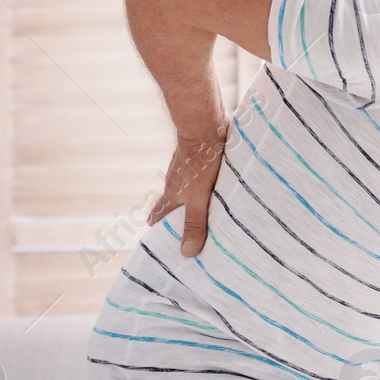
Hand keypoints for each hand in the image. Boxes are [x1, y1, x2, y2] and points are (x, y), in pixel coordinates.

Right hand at [147, 127, 227, 255]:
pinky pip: (203, 178)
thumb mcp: (199, 198)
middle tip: (190, 234)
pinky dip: (208, 188)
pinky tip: (222, 191)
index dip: (158, 229)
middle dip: (180, 219)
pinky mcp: (202, 160)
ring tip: (211, 216)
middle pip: (173, 205)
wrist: (206, 126)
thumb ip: (195, 224)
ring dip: (197, 203)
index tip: (161, 244)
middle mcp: (176, 183)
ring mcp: (187, 170)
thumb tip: (187, 254)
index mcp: (171, 195)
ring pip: (189, 191)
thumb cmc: (201, 163)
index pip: (157, 216)